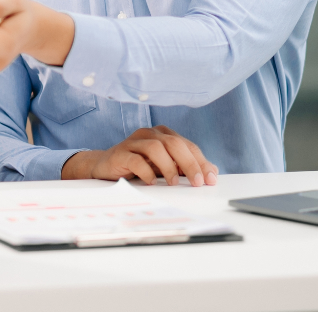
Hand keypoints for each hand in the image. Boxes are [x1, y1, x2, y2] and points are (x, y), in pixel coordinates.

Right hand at [61, 126, 218, 186]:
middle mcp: (150, 134)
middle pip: (174, 143)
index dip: (201, 161)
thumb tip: (213, 171)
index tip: (210, 179)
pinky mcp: (121, 153)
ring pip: (156, 148)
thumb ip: (186, 166)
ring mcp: (134, 142)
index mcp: (163, 134)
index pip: (187, 145)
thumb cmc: (138, 165)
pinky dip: (146, 171)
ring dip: (169, 167)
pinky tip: (151, 182)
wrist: (105, 166)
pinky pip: (136, 160)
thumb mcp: (165, 166)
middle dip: (189, 164)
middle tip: (197, 182)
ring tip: (174, 183)